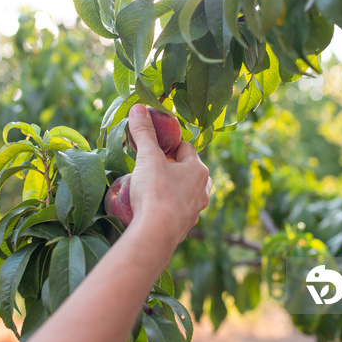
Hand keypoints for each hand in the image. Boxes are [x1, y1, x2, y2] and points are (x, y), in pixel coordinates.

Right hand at [125, 104, 211, 250]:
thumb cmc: (155, 192)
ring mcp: (195, 211)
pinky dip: (168, 207)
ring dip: (172, 188)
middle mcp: (203, 190)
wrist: (155, 234)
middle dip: (173, 167)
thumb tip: (138, 107)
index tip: (153, 147)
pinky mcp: (185, 228)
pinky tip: (153, 208)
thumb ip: (144, 132)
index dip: (169, 145)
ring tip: (152, 187)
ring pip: (186, 192)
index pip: (186, 148)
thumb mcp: (148, 158)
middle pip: (188, 171)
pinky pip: (178, 211)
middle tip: (152, 167)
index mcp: (198, 170)